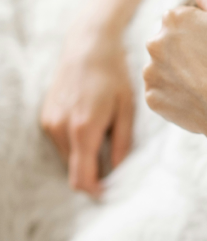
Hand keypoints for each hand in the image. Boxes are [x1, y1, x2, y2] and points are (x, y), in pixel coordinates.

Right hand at [40, 27, 134, 195]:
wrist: (87, 46)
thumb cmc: (114, 76)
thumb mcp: (127, 109)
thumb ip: (122, 143)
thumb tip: (119, 172)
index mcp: (83, 129)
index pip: (82, 178)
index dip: (96, 191)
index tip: (112, 193)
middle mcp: (60, 129)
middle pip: (74, 171)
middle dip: (94, 175)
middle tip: (118, 166)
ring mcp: (49, 123)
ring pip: (68, 158)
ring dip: (86, 158)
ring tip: (107, 136)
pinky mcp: (46, 117)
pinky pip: (62, 144)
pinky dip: (77, 145)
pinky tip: (93, 125)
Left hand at [144, 0, 206, 155]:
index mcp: (173, 18)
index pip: (179, 21)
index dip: (199, 36)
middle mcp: (155, 41)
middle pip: (167, 44)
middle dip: (184, 54)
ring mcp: (150, 71)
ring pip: (162, 69)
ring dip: (177, 74)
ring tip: (204, 86)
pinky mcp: (151, 97)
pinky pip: (160, 93)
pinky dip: (174, 96)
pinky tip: (196, 99)